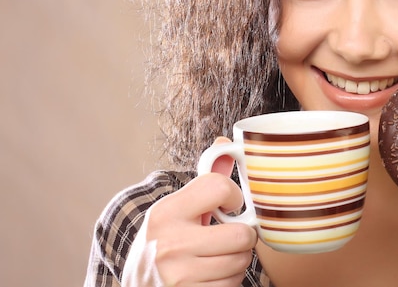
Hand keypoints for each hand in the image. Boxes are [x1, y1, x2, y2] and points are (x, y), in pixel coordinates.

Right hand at [122, 138, 257, 286]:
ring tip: (218, 255)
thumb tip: (226, 144)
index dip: (234, 196)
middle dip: (243, 236)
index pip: (220, 187)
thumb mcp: (175, 208)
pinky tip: (212, 274)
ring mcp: (180, 275)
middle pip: (242, 234)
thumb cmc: (163, 240)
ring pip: (241, 262)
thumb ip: (204, 180)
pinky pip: (232, 285)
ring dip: (237, 260)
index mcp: (167, 212)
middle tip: (231, 235)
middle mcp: (171, 243)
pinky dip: (229, 281)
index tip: (229, 205)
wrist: (137, 285)